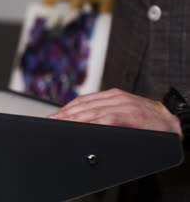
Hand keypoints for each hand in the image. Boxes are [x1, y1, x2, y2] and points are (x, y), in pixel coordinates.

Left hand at [48, 88, 182, 136]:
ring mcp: (123, 104)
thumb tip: (84, 126)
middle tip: (50, 122)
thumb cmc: (147, 122)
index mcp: (112, 96)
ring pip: (92, 110)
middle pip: (84, 105)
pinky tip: (83, 127)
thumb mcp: (123, 113)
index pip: (83, 101)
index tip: (53, 117)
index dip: (66, 109)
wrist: (174, 121)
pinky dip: (94, 122)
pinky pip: (108, 118)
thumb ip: (105, 116)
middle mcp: (115, 97)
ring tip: (60, 124)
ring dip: (73, 118)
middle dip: (64, 114)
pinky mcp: (131, 114)